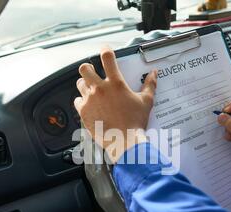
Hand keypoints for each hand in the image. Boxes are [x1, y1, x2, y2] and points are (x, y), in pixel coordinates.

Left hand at [74, 47, 157, 162]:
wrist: (124, 141)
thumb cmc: (136, 122)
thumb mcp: (146, 102)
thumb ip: (150, 85)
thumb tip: (154, 74)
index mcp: (116, 83)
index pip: (107, 57)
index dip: (105, 49)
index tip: (105, 49)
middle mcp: (100, 89)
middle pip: (84, 68)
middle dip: (88, 69)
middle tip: (93, 74)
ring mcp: (90, 100)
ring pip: (79, 84)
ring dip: (85, 85)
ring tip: (92, 92)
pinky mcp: (83, 112)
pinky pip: (77, 101)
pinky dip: (82, 102)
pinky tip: (90, 106)